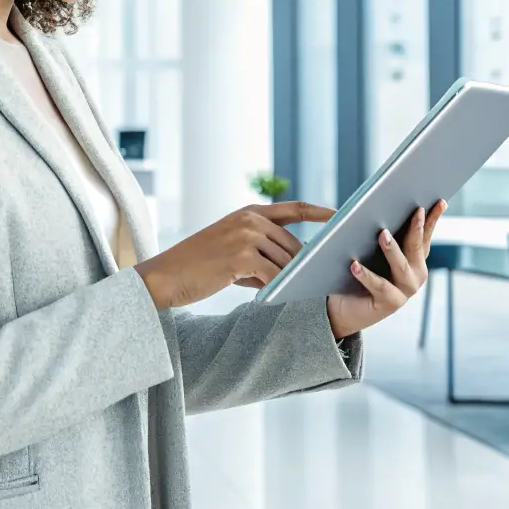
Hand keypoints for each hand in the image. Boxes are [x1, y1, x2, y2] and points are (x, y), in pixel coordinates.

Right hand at [134, 202, 335, 309]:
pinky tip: (274, 299)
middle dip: (302, 266)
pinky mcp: (241, 257)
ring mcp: (246, 236)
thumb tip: (295, 266)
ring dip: (288, 281)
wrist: (167, 275)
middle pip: (294, 245)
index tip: (341, 216)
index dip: (321, 212)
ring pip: (285, 263)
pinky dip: (277, 289)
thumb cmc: (201, 266)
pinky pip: (272, 276)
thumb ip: (262, 251)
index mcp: (250, 212)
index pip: (295, 209)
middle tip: (313, 282)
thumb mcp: (232, 249)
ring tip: (290, 295)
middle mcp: (250, 219)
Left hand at [325, 200, 446, 339]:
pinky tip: (354, 264)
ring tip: (382, 234)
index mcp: (415, 259)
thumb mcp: (374, 250)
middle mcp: (415, 275)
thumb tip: (378, 206)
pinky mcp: (389, 303)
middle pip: (416, 247)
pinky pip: (378, 286)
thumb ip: (383, 233)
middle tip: (416, 210)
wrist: (346, 307)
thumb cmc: (361, 272)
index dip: (433, 218)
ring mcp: (405, 290)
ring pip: (400, 266)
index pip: (426, 234)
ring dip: (392, 249)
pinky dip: (366, 274)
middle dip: (416, 228)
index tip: (439, 201)